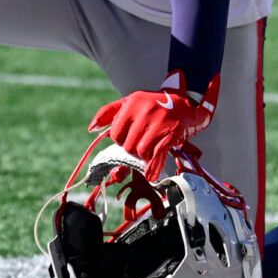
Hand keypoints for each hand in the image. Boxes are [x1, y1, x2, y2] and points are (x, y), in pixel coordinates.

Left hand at [88, 72, 218, 178]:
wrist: (186, 104)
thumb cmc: (155, 105)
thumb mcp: (131, 102)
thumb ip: (108, 113)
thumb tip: (91, 129)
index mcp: (132, 103)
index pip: (115, 133)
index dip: (121, 140)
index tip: (130, 137)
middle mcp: (145, 112)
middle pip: (128, 145)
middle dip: (133, 149)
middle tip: (142, 144)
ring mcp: (158, 123)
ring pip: (140, 152)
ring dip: (144, 156)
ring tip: (150, 149)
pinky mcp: (170, 134)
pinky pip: (157, 156)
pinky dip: (153, 168)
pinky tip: (151, 175)